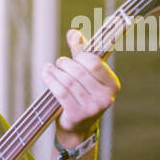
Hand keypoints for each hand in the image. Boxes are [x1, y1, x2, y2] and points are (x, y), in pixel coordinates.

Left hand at [43, 30, 120, 145]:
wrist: (78, 127)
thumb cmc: (82, 95)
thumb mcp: (86, 75)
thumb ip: (81, 53)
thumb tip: (73, 32)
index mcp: (113, 85)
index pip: (94, 63)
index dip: (81, 55)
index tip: (73, 55)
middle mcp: (105, 97)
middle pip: (79, 72)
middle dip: (66, 64)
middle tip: (59, 63)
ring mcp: (92, 108)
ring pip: (68, 82)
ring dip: (56, 72)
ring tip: (50, 68)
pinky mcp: (77, 114)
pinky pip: (61, 92)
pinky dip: (51, 80)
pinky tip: (46, 74)